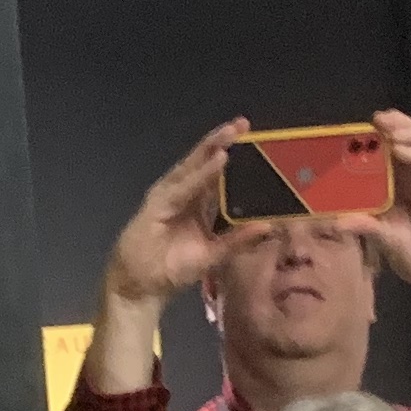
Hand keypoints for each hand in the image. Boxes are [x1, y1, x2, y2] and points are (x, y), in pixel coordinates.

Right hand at [97, 121, 244, 319]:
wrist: (141, 287)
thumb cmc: (174, 270)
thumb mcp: (214, 256)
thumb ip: (238, 241)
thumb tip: (268, 227)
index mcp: (198, 203)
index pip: (217, 175)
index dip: (233, 156)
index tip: (254, 139)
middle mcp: (184, 194)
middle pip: (204, 162)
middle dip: (222, 142)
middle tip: (243, 123)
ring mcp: (169, 196)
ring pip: (193, 167)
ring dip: (212, 148)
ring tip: (232, 133)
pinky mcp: (157, 204)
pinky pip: (184, 186)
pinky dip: (201, 173)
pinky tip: (218, 160)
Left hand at [337, 110, 410, 376]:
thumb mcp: (383, 237)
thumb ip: (364, 225)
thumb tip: (334, 221)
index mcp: (406, 182)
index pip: (400, 146)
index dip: (387, 131)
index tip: (364, 125)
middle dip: (401, 123)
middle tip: (378, 119)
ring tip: (392, 130)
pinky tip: (401, 151)